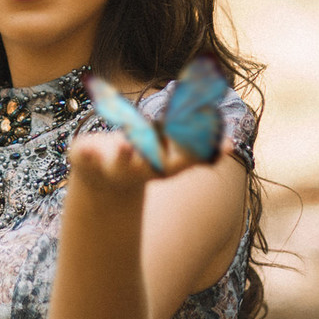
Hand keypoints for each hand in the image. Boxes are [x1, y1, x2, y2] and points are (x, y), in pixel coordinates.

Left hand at [69, 131, 233, 193]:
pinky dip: (89, 154)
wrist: (99, 179)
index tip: (214, 139)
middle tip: (172, 142)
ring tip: (126, 144)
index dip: (198, 148)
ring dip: (125, 155)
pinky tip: (89, 148)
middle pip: (155, 163)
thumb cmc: (140, 158)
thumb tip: (230, 144)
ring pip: (122, 162)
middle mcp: (141, 169)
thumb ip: (194, 146)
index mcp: (163, 165)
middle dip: (162, 153)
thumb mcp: (167, 154)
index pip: (185, 158)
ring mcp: (115, 167)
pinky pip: (88, 158)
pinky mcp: (90, 160)